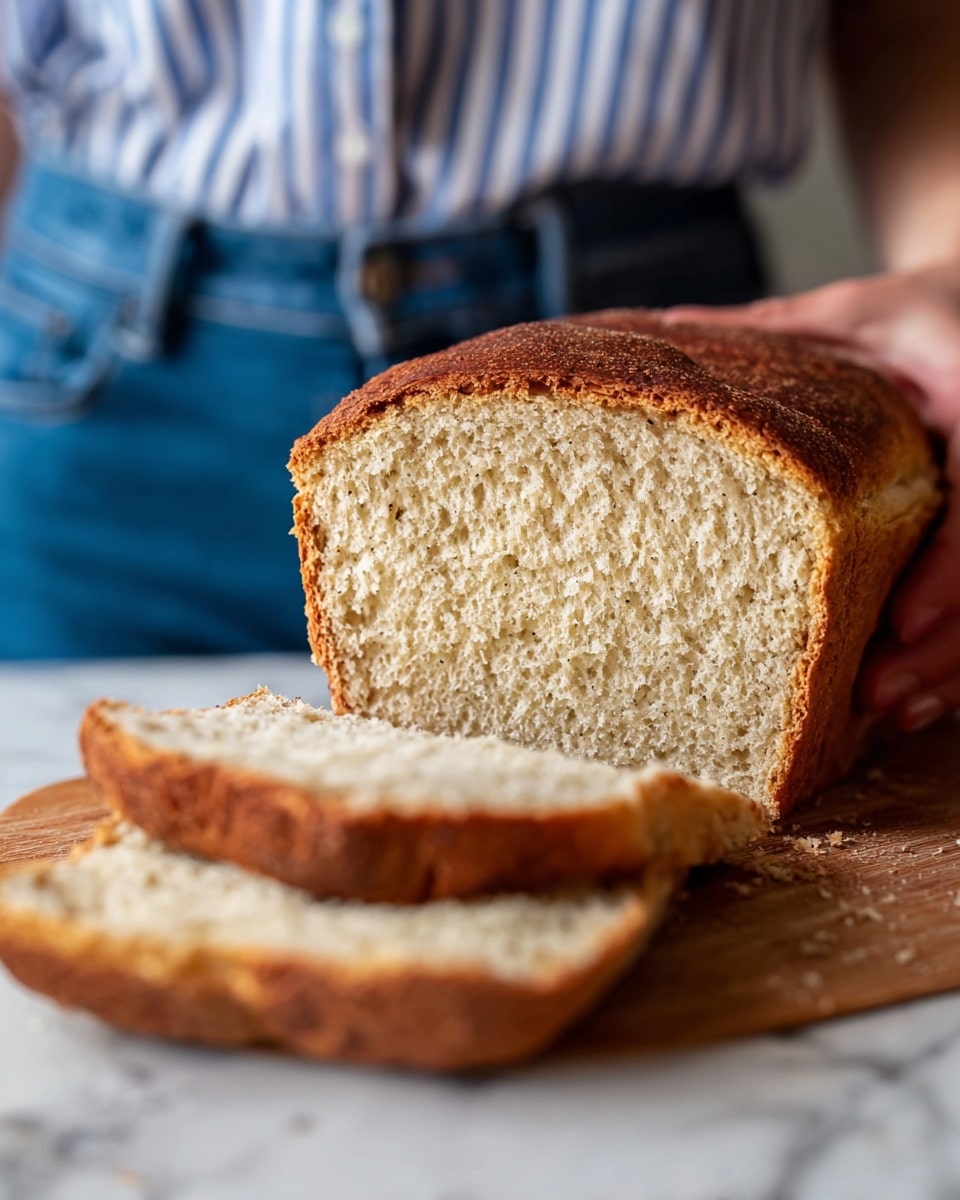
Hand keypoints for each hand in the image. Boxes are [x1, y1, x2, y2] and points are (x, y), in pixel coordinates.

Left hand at [665, 262, 959, 731]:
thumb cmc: (922, 310)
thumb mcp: (860, 309)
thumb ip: (784, 328)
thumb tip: (665, 327)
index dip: (948, 573)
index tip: (900, 625)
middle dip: (943, 648)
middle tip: (875, 698)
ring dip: (947, 669)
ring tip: (886, 712)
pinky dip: (948, 658)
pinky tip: (906, 701)